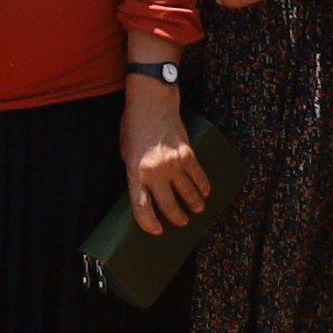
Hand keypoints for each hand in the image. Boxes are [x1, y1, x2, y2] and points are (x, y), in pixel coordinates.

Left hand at [120, 82, 208, 235]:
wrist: (151, 102)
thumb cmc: (134, 127)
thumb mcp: (126, 152)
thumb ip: (135, 172)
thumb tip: (147, 191)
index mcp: (135, 171)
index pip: (141, 206)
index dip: (149, 223)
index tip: (156, 231)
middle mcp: (154, 171)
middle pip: (168, 204)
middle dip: (176, 217)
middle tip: (181, 222)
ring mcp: (172, 163)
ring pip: (187, 192)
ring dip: (194, 204)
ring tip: (197, 209)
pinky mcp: (187, 153)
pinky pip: (198, 176)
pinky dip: (203, 186)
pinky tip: (205, 192)